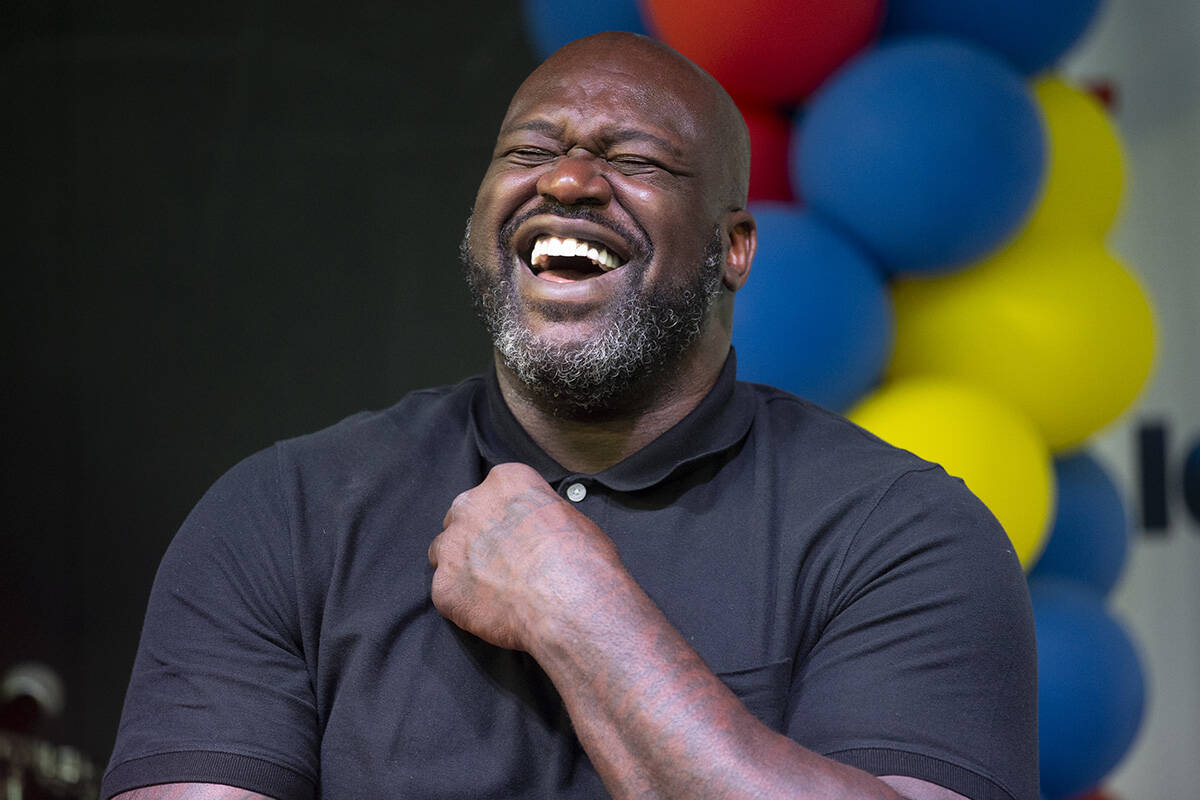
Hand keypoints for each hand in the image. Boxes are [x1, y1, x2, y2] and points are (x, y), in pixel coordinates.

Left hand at [428, 463, 622, 651]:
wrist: (569, 607)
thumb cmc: (583, 562)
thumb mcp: (573, 518)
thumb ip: (540, 515)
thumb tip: (539, 529)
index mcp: (505, 482)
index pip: (496, 491)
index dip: (507, 515)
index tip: (517, 532)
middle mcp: (471, 506)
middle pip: (463, 516)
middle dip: (478, 536)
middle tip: (504, 560)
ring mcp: (452, 547)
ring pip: (446, 551)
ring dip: (464, 565)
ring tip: (494, 588)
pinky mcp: (443, 586)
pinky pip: (447, 591)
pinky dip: (464, 601)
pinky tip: (492, 611)